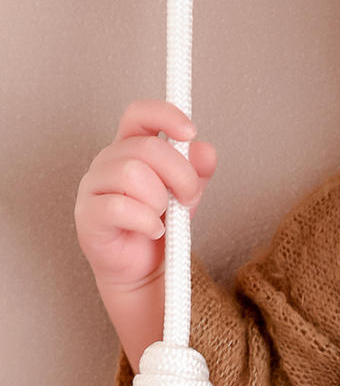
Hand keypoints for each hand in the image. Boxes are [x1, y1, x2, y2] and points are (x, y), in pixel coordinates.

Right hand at [74, 99, 216, 369]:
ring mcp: (93, 188)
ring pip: (131, 173)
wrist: (144, 270)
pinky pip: (119, 207)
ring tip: (164, 216)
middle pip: (145, 147)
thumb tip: (205, 150)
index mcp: (130, 148)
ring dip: (160, 199)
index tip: (190, 131)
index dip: (165, 115)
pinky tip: (153, 230)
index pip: (139, 114)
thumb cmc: (159, 226)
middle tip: (188, 197)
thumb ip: (197, 171)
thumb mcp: (187, 194)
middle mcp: (107, 162)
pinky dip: (146, 221)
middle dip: (179, 173)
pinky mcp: (89, 217)